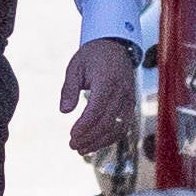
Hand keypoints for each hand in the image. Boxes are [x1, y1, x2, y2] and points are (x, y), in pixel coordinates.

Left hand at [59, 37, 143, 157]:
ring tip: (82, 149)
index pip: (96, 109)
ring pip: (118, 127)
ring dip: (100, 142)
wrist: (115, 46)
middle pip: (107, 122)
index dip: (84, 126)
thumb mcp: (74, 67)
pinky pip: (123, 125)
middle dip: (89, 138)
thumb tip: (64, 111)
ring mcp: (129, 98)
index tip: (71, 135)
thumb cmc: (92, 56)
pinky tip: (96, 143)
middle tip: (73, 146)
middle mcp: (121, 91)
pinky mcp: (131, 104)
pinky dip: (110, 137)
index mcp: (107, 80)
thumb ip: (69, 89)